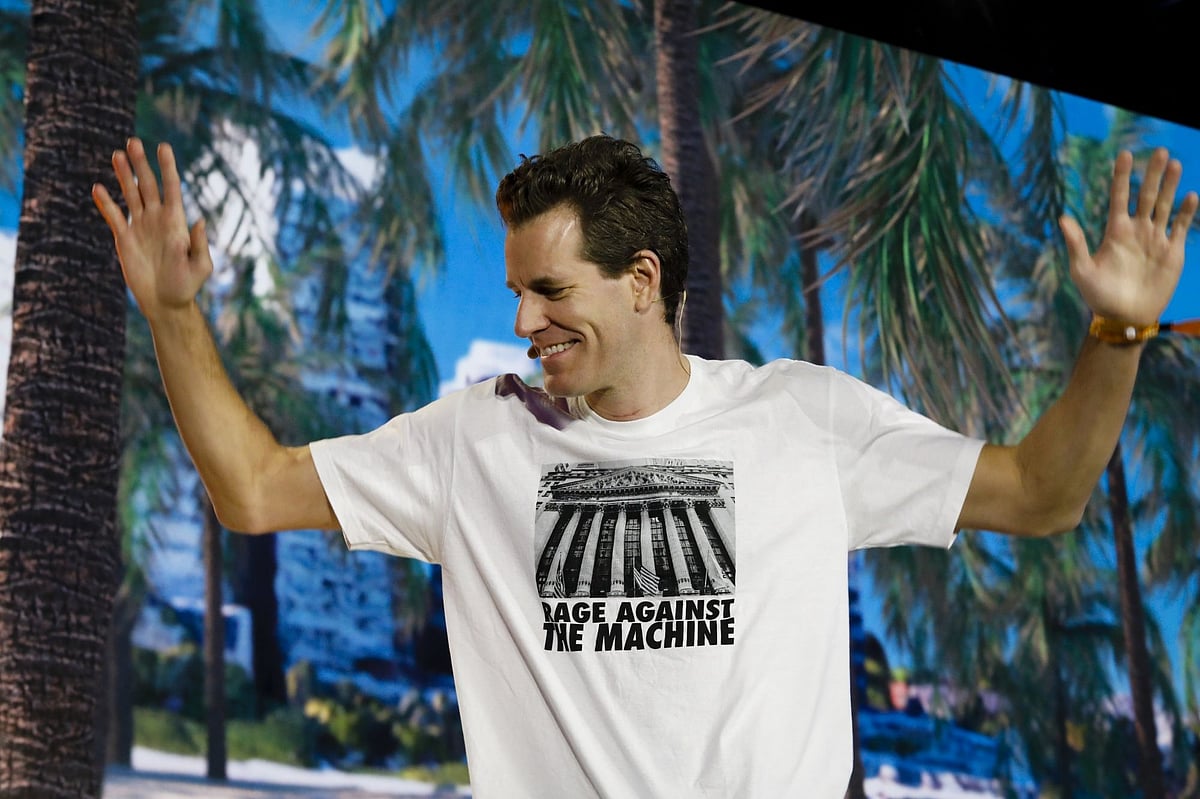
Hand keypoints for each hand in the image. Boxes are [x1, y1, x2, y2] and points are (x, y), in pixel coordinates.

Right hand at [92, 138, 212, 322]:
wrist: (165, 302)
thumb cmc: (187, 286)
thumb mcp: (200, 267)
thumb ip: (200, 245)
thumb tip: (200, 220)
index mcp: (176, 222)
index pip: (172, 188)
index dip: (168, 168)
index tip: (164, 147)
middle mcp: (157, 219)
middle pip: (148, 185)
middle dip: (142, 164)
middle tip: (133, 142)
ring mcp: (140, 226)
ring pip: (131, 194)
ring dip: (124, 175)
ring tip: (117, 155)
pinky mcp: (124, 238)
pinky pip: (114, 216)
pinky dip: (106, 203)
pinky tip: (98, 188)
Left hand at [1059, 147, 1198, 324]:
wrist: (1123, 317)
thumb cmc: (1098, 295)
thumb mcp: (1082, 270)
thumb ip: (1076, 244)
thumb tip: (1062, 218)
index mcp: (1115, 231)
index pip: (1120, 197)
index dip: (1122, 177)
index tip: (1124, 154)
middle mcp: (1136, 230)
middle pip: (1147, 196)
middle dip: (1152, 174)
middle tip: (1160, 151)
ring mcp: (1155, 239)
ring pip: (1165, 206)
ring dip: (1171, 186)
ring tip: (1175, 164)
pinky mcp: (1172, 252)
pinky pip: (1181, 227)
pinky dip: (1186, 212)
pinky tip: (1190, 195)